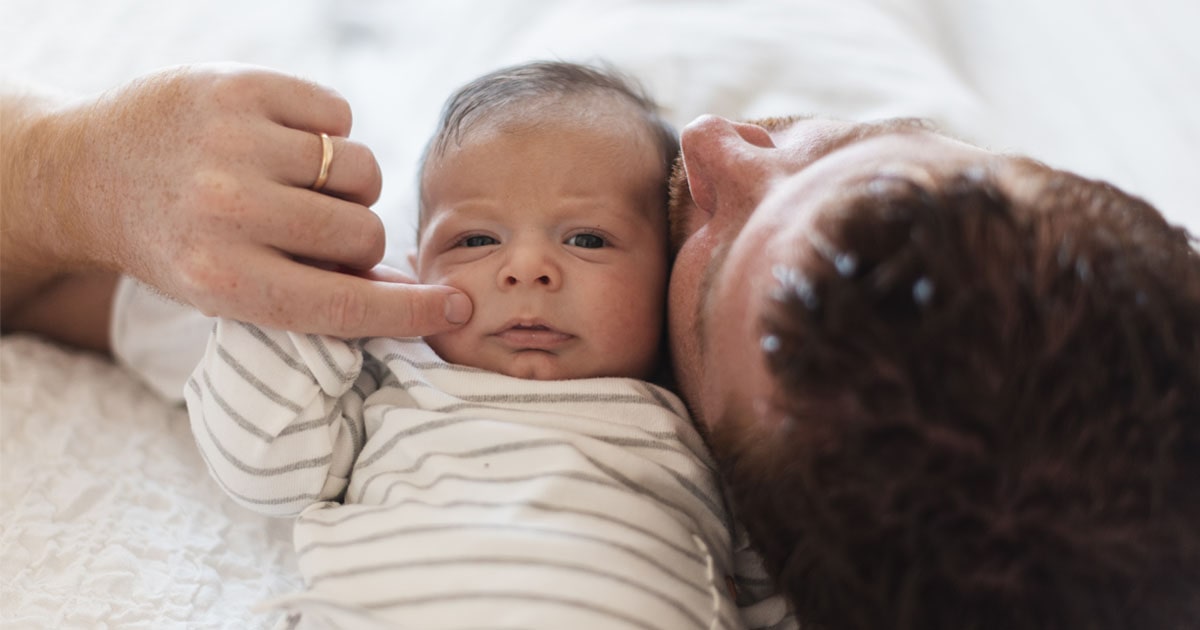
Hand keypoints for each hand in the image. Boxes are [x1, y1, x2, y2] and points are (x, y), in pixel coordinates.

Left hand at [6, 64, 470, 336]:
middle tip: (311, 231)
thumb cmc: (177, 243)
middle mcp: (228, 211)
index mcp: (224, 277)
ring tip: (295, 184)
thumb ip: (320, 294)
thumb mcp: (233, 289)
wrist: (89, 171)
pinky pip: (340, 116)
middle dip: (354, 238)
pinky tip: (281, 143)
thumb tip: (419, 299)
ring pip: (362, 171)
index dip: (409, 312)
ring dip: (344, 184)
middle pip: (364, 232)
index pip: (345, 303)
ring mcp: (236, 142)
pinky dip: (326, 132)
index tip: (453, 310)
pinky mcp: (242, 87)